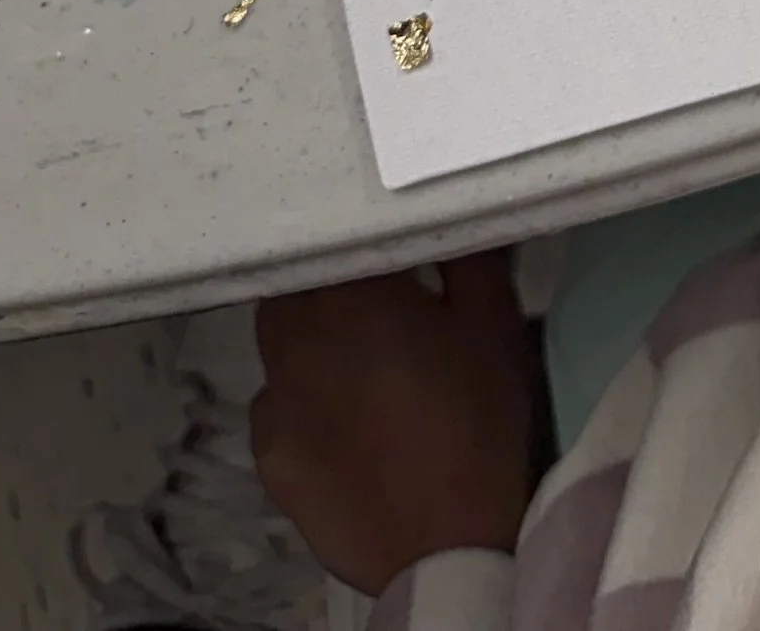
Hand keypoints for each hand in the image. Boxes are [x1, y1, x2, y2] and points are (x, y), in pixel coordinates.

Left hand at [251, 251, 542, 595]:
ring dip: (308, 342)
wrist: (446, 544)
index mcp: (348, 293)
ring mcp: (272, 401)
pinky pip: (275, 409)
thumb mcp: (493, 321)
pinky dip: (301, 404)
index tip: (383, 253)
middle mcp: (294, 337)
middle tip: (373, 307)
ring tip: (356, 367)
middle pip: (294, 289)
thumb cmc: (476, 420)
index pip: (333, 238)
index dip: (355, 240)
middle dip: (325, 287)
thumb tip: (450, 215)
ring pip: (278, 347)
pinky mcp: (267, 457)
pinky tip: (341, 425)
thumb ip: (468, 253)